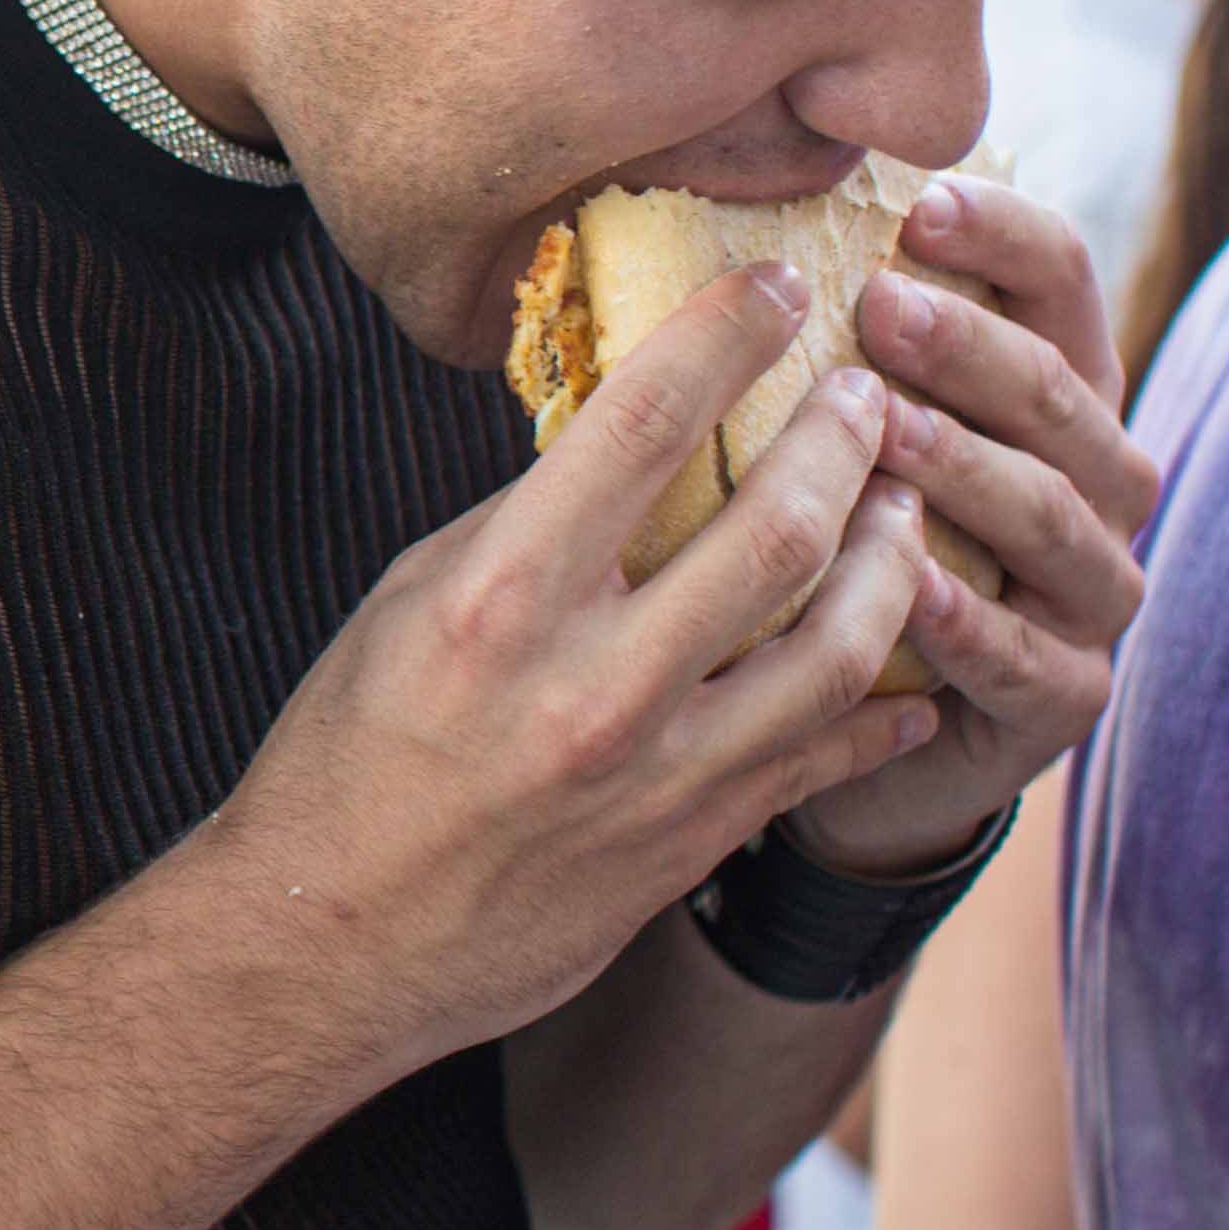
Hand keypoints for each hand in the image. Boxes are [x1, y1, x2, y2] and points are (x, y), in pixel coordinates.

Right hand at [194, 258, 936, 1084]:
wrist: (323, 943)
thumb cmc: (348, 757)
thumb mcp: (411, 604)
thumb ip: (527, 525)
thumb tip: (625, 442)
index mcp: (497, 596)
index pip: (641, 422)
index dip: (727, 334)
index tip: (775, 285)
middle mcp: (588, 681)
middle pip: (774, 525)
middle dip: (845, 438)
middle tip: (871, 395)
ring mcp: (655, 774)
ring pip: (835, 644)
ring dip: (890, 560)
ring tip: (904, 510)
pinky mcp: (691, 845)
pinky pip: (821, 756)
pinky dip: (880, 703)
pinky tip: (905, 666)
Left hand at [794, 174, 1154, 878]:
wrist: (838, 720)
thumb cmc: (826, 542)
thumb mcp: (831, 431)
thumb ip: (826, 342)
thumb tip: (736, 233)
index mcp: (1052, 387)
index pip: (1059, 280)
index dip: (1002, 235)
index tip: (916, 206)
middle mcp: (1094, 479)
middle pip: (1061, 390)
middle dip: (971, 346)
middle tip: (879, 306)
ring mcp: (1091, 592)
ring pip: (1053, 516)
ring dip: (968, 469)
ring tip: (886, 433)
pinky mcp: (1067, 696)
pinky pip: (1028, 656)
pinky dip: (967, 621)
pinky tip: (902, 584)